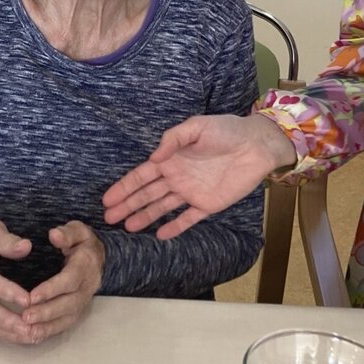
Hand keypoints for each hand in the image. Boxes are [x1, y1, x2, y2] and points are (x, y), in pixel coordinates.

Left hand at [19, 222, 104, 342]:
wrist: (98, 257)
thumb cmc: (81, 242)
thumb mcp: (77, 230)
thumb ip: (66, 233)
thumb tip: (54, 235)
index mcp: (86, 264)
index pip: (70, 280)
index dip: (52, 289)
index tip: (31, 296)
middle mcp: (88, 286)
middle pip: (70, 303)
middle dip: (47, 312)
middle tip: (25, 317)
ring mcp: (84, 300)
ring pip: (68, 317)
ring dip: (48, 325)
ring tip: (27, 330)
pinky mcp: (78, 309)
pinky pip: (66, 324)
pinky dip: (51, 331)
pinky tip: (33, 336)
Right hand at [102, 114, 295, 239]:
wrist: (256, 145)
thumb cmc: (226, 130)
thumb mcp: (197, 127)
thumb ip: (174, 139)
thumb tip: (154, 158)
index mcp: (171, 159)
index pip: (142, 175)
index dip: (124, 187)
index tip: (107, 199)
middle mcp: (178, 177)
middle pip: (147, 194)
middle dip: (128, 205)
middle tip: (108, 218)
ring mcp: (192, 192)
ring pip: (163, 207)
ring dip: (145, 217)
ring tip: (128, 228)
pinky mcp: (208, 204)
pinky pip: (189, 218)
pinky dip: (175, 227)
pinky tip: (160, 236)